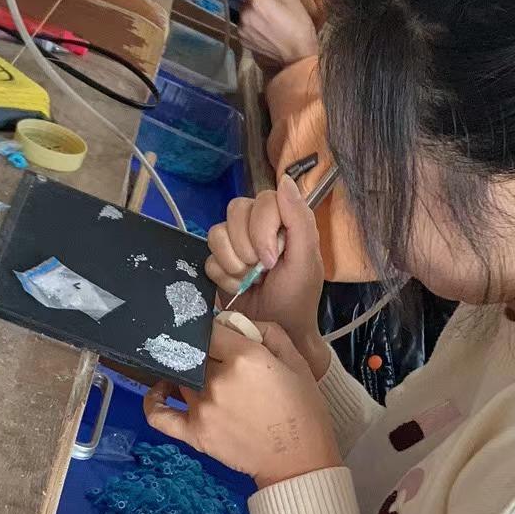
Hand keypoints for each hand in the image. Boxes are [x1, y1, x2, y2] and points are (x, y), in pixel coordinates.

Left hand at [143, 319, 339, 487]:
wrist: (299, 461)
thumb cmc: (303, 410)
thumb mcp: (297, 361)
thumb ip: (267, 332)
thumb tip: (236, 322)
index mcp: (245, 358)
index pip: (211, 328)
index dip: (215, 328)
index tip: (222, 335)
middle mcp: (217, 380)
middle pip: (194, 352)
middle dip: (203, 352)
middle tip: (216, 360)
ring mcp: (202, 407)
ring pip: (180, 376)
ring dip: (186, 372)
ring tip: (197, 374)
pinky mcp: (194, 433)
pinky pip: (159, 414)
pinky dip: (154, 400)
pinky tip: (161, 390)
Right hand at [206, 174, 327, 370]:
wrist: (276, 333)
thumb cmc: (297, 297)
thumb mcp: (306, 260)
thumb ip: (299, 220)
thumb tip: (285, 180)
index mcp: (283, 220)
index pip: (263, 199)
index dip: (262, 228)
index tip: (272, 260)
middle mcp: (257, 225)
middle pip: (236, 210)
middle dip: (247, 246)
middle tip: (261, 271)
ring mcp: (235, 244)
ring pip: (217, 232)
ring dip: (234, 263)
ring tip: (249, 281)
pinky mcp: (218, 264)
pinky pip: (207, 258)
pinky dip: (223, 277)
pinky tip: (237, 288)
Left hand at [239, 0, 318, 67]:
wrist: (297, 57)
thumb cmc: (298, 25)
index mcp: (256, 1)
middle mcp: (244, 13)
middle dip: (255, 0)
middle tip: (272, 8)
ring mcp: (241, 28)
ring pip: (244, 12)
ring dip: (253, 13)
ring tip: (269, 21)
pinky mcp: (242, 40)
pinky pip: (245, 25)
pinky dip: (252, 25)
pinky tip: (265, 31)